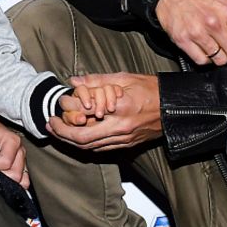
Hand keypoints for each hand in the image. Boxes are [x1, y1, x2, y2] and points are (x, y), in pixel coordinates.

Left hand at [0, 95, 28, 187]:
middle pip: (16, 173)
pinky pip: (23, 179)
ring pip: (21, 179)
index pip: (5, 162)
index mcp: (12, 141)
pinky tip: (4, 182)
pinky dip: (15, 184)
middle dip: (1, 177)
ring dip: (8, 182)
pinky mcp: (20, 164)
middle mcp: (20, 150)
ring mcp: (21, 158)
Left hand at [47, 73, 161, 152]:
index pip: (83, 125)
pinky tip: (78, 135)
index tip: (55, 114)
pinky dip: (87, 144)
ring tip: (59, 131)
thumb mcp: (123, 78)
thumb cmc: (152, 89)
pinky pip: (102, 148)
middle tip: (50, 126)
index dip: (64, 124)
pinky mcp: (128, 144)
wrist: (175, 107)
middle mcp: (121, 130)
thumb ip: (96, 81)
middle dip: (63, 136)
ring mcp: (125, 139)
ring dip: (72, 141)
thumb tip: (74, 82)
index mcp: (119, 111)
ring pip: (91, 148)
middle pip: (83, 141)